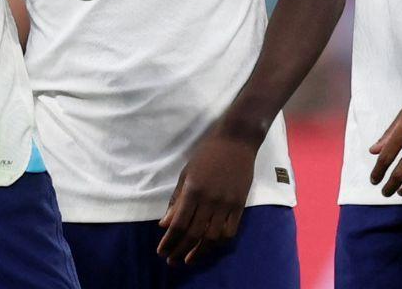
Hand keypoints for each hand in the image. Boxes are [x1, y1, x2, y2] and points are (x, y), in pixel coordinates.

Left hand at [157, 129, 257, 265]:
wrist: (236, 141)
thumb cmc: (206, 154)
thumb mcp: (186, 173)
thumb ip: (176, 200)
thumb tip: (164, 224)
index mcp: (193, 190)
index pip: (179, 224)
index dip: (169, 241)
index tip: (161, 251)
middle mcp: (209, 200)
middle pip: (193, 233)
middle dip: (180, 250)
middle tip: (171, 261)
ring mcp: (226, 203)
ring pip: (212, 236)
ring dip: (199, 251)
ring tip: (189, 259)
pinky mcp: (240, 204)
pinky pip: (230, 231)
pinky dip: (219, 242)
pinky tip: (210, 246)